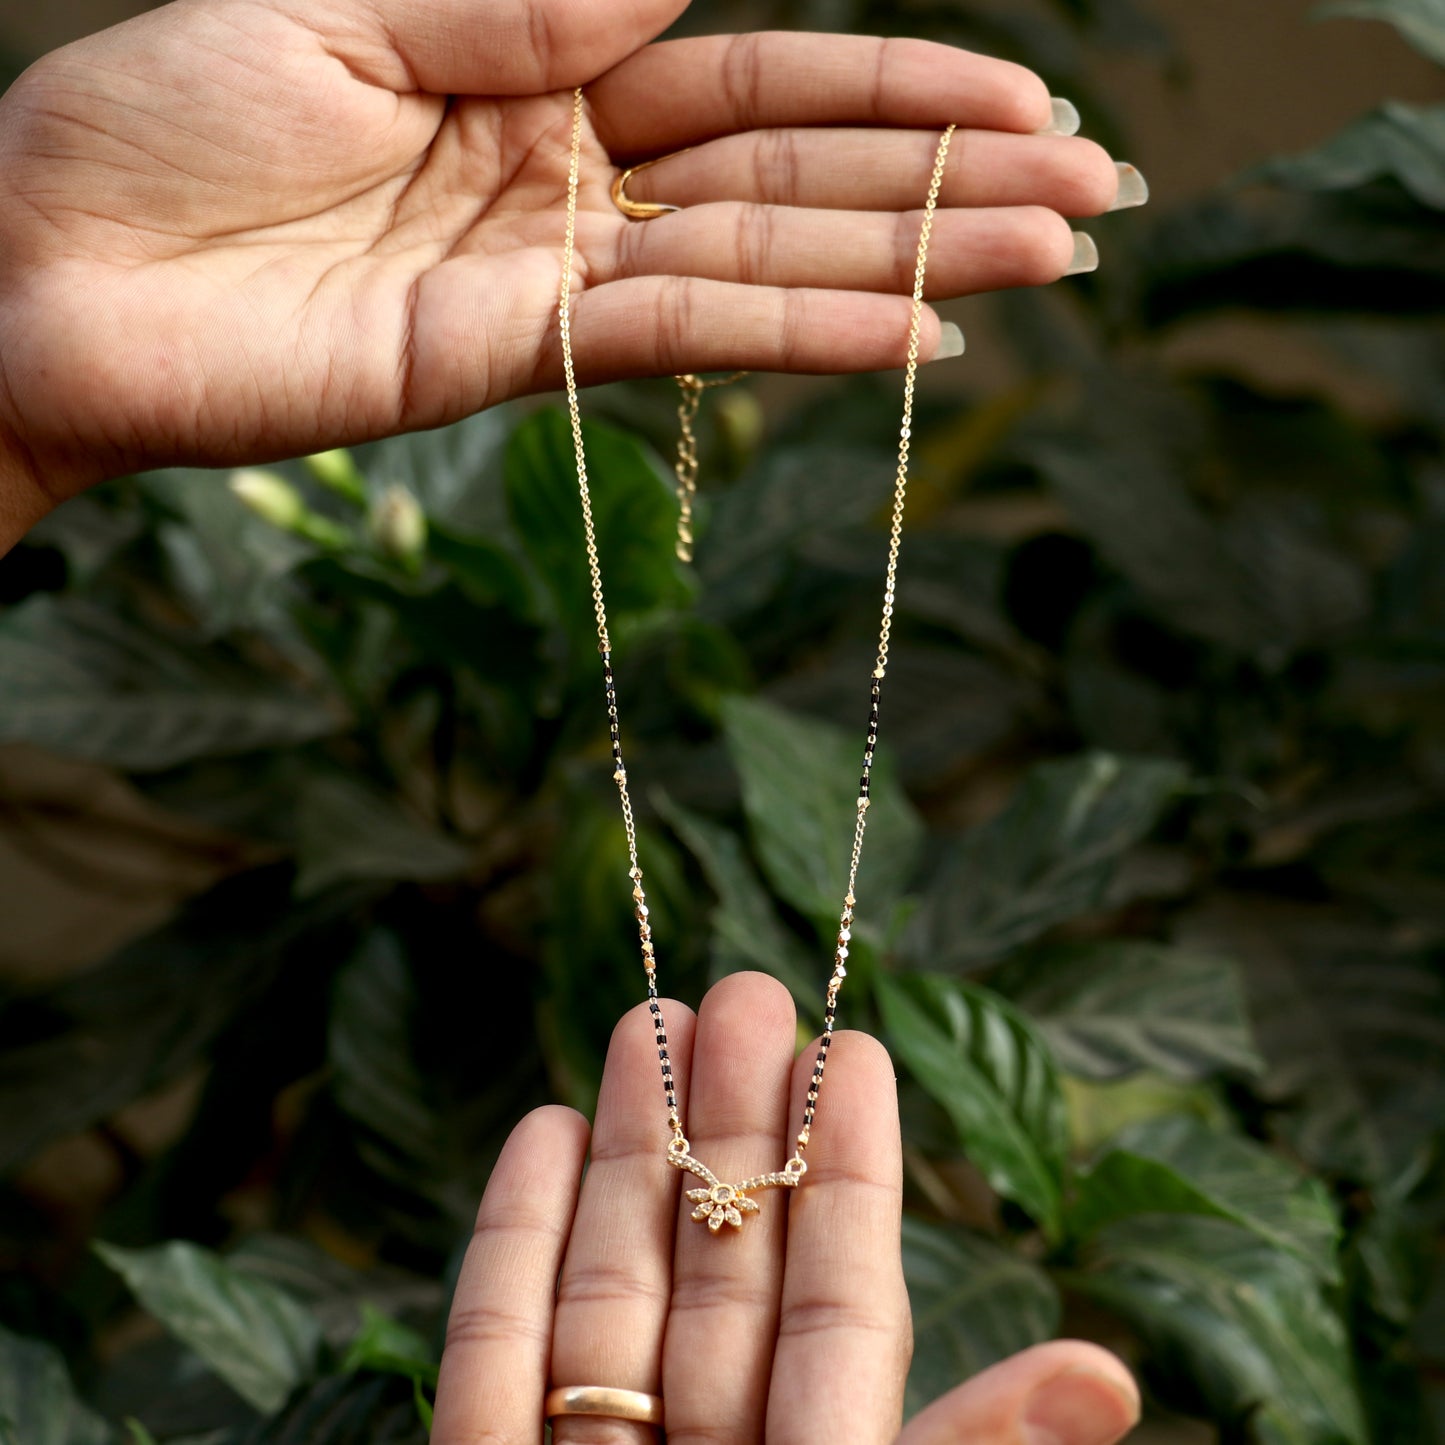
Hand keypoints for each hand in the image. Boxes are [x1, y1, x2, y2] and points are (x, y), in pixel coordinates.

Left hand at [0, 0, 1129, 539]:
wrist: (45, 266)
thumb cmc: (156, 117)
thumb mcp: (343, 2)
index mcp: (536, 73)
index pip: (753, 77)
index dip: (890, 84)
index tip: (1022, 94)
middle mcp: (568, 182)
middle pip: (790, 173)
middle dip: (943, 181)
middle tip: (1092, 197)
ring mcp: (548, 279)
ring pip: (758, 262)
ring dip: (908, 263)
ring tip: (1047, 267)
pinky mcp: (508, 363)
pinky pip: (674, 337)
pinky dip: (793, 336)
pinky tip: (906, 337)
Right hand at [432, 972, 1139, 1443]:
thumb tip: (1110, 1376)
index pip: (840, 1301)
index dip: (844, 1167)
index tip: (847, 1042)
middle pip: (720, 1268)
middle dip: (728, 1125)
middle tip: (735, 985)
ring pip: (610, 1285)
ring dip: (621, 1151)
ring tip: (644, 1022)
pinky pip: (495, 1357)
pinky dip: (509, 1244)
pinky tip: (534, 1131)